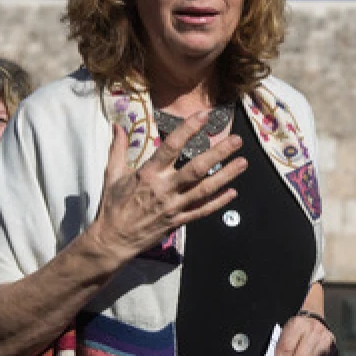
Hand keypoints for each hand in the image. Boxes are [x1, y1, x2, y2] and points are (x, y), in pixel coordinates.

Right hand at [91, 111, 246, 260]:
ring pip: (205, 189)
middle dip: (219, 153)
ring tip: (243, 163)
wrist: (113, 239)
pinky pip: (202, 211)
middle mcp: (164, 189)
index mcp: (148, 174)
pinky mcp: (178, 221)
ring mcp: (174, 206)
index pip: (171, 146)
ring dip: (226, 176)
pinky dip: (218, 202)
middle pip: (196, 168)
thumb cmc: (113, 205)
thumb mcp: (112, 174)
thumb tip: (117, 127)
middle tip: (236, 140)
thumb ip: (117, 149)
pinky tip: (233, 192)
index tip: (203, 116)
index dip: (188, 129)